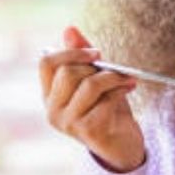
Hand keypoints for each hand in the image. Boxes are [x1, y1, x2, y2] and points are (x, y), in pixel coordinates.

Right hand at [39, 26, 145, 171]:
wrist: (122, 145)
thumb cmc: (107, 108)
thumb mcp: (94, 79)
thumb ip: (82, 56)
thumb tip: (69, 29)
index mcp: (49, 95)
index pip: (46, 63)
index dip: (70, 52)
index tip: (95, 53)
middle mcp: (52, 110)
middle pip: (68, 72)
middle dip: (96, 67)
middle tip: (115, 69)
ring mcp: (68, 123)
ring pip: (88, 85)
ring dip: (112, 77)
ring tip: (126, 78)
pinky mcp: (87, 131)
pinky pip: (105, 101)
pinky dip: (120, 91)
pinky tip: (129, 89)